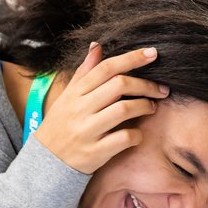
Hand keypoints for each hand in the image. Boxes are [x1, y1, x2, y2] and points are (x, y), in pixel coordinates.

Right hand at [34, 43, 167, 173]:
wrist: (46, 162)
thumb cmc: (61, 125)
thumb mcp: (67, 97)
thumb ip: (84, 72)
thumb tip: (97, 46)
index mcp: (75, 92)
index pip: (106, 68)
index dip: (132, 58)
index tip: (152, 53)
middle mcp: (80, 108)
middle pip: (119, 85)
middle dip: (146, 85)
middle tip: (161, 89)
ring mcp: (88, 130)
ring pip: (124, 109)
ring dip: (144, 106)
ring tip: (152, 107)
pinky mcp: (95, 152)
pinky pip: (124, 138)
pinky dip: (137, 134)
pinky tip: (138, 133)